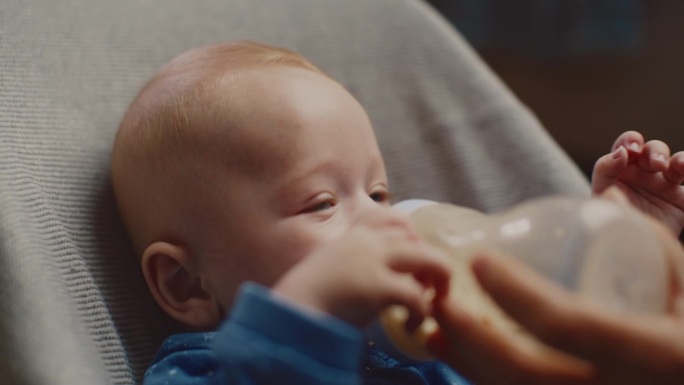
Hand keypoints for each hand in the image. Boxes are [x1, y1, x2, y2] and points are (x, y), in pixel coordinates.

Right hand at [273, 209, 450, 328]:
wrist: (288, 316)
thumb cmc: (307, 299)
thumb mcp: (332, 267)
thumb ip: (355, 262)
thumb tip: (376, 276)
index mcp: (353, 234)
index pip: (393, 218)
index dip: (412, 238)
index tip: (413, 264)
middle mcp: (365, 241)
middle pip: (417, 238)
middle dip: (433, 262)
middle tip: (432, 289)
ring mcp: (372, 260)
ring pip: (428, 259)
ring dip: (438, 283)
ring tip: (429, 306)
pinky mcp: (376, 286)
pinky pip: (416, 295)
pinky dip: (422, 313)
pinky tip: (410, 325)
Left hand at [428, 243, 683, 384]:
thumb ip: (652, 243)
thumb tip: (611, 193)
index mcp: (657, 353)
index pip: (569, 324)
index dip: (517, 293)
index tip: (479, 262)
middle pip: (527, 372)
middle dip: (471, 336)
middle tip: (439, 298)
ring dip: (467, 361)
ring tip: (434, 326)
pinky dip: (482, 377)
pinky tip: (454, 354)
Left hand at [592, 130, 683, 234]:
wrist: (623, 251)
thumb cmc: (606, 221)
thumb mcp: (600, 198)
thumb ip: (605, 173)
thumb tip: (620, 154)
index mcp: (620, 170)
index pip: (624, 147)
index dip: (628, 142)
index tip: (629, 151)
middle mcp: (643, 174)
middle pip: (652, 150)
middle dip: (655, 151)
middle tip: (656, 164)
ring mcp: (664, 187)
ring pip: (676, 163)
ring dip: (679, 160)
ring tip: (679, 166)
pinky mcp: (681, 202)